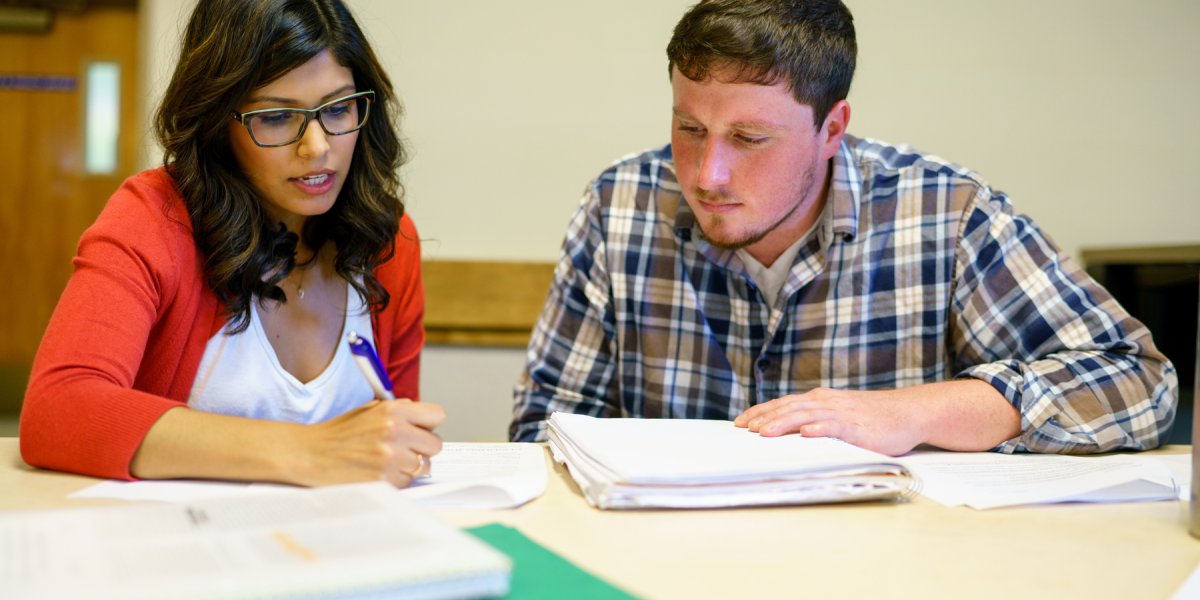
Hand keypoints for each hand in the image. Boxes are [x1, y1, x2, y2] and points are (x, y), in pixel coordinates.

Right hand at [294, 400, 444, 486]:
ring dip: (410, 468)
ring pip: (424, 467)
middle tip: (403, 451)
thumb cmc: (340, 433)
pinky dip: (396, 481)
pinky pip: (406, 483)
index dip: (428, 426)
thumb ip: (400, 411)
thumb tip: (425, 420)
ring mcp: (390, 456)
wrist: (310, 453)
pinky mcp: (383, 479)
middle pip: (435, 445)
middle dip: (422, 449)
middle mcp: (395, 431)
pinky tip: (378, 473)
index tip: (420, 432)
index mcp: (394, 410)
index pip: (437, 415)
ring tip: (388, 462)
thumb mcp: (370, 410)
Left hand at [733, 380, 1019, 455]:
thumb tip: (788, 432)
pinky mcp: (859, 426)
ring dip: (783, 423)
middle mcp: (827, 402)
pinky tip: (807, 433)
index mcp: (819, 400)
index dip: (760, 412)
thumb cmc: (872, 418)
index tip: (739, 422)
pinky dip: (821, 428)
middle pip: (789, 408)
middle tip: (744, 429)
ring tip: (763, 432)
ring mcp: (843, 412)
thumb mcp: (838, 415)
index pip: (783, 404)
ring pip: (807, 415)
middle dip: (764, 418)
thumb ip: (816, 420)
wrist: (908, 413)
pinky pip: (837, 426)